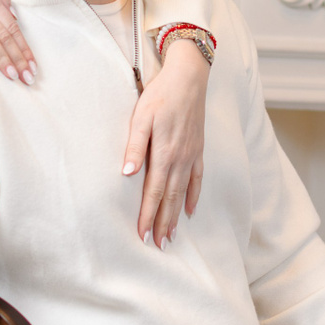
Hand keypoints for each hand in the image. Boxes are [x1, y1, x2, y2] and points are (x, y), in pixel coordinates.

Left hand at [123, 42, 207, 246]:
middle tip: (158, 246)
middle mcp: (180, 159)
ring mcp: (192, 156)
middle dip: (163, 224)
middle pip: (169, 199)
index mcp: (164, 153)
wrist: (189, 78)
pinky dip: (193, 196)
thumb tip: (126, 174)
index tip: (142, 236)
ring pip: (183, 193)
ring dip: (176, 216)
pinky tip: (189, 210)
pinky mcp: (198, 149)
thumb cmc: (160, 95)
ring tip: (172, 237)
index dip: (147, 216)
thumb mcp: (141, 117)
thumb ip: (134, 146)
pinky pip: (198, 179)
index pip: (153, 193)